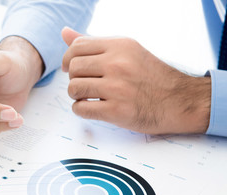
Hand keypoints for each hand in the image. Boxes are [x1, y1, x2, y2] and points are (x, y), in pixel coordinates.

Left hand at [61, 27, 210, 133]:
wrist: (180, 101)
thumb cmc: (152, 76)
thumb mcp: (127, 51)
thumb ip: (94, 43)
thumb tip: (64, 32)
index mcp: (120, 46)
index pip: (77, 47)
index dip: (68, 59)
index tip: (72, 68)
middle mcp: (118, 64)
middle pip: (73, 68)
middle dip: (74, 78)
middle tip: (85, 84)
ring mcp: (117, 88)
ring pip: (73, 88)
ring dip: (76, 95)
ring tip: (88, 96)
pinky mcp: (117, 111)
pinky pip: (81, 109)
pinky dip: (81, 110)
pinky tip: (92, 107)